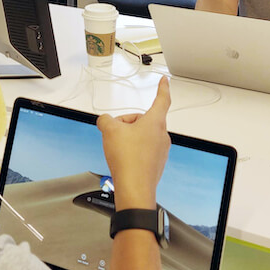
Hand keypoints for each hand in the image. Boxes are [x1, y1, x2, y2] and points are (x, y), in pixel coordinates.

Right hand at [97, 77, 170, 210]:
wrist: (134, 188)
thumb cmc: (128, 159)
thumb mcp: (109, 131)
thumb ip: (105, 120)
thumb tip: (105, 121)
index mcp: (155, 122)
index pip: (162, 100)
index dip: (163, 88)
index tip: (164, 81)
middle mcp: (161, 135)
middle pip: (142, 120)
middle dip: (126, 123)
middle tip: (114, 133)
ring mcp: (160, 150)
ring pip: (141, 135)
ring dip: (127, 138)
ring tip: (117, 149)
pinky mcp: (156, 163)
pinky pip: (142, 149)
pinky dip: (131, 151)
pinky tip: (122, 159)